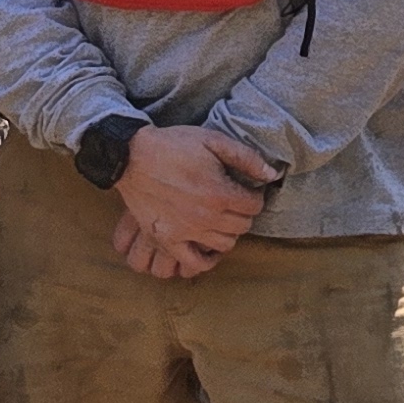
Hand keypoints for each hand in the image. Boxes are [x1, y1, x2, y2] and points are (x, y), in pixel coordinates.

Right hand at [112, 124, 278, 278]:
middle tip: (233, 202)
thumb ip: (247, 158)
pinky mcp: (168, 239)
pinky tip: (209, 249)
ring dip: (228, 232)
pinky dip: (206, 260)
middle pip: (242, 226)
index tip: (246, 189)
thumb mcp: (213, 140)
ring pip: (225, 244)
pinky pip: (194, 262)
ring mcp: (186, 231)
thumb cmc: (173, 145)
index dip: (254, 195)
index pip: (254, 205)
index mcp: (220, 193)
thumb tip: (272, 175)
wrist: (131, 156)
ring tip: (220, 219)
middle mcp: (207, 217)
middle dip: (243, 213)